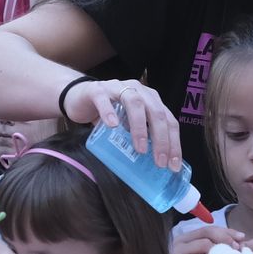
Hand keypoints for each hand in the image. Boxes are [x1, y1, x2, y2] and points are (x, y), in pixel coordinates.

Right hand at [63, 77, 183, 170]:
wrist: (78, 98)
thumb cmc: (108, 113)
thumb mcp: (128, 125)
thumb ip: (141, 137)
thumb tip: (155, 165)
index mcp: (150, 100)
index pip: (169, 120)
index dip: (174, 142)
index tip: (173, 165)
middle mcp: (138, 91)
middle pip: (156, 113)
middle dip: (161, 139)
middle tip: (159, 161)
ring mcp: (118, 88)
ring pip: (134, 103)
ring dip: (140, 127)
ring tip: (140, 149)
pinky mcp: (97, 91)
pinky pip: (104, 100)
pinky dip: (109, 112)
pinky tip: (113, 126)